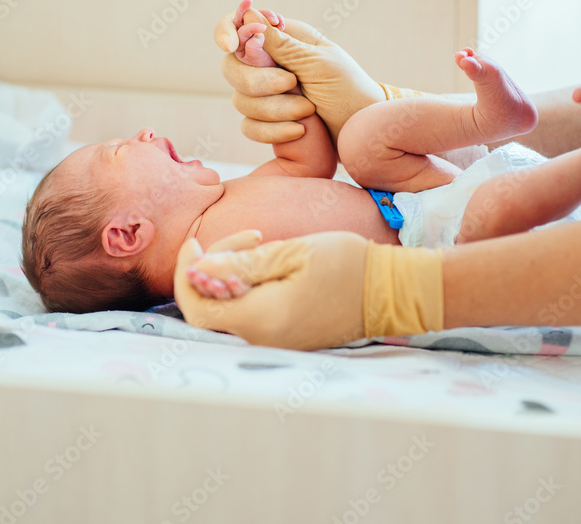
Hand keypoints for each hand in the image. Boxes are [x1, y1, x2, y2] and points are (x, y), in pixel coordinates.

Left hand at [173, 230, 368, 350]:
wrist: (394, 292)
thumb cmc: (347, 265)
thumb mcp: (292, 253)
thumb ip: (240, 263)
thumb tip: (199, 269)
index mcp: (261, 319)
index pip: (196, 306)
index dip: (186, 274)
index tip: (195, 241)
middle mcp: (262, 339)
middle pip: (209, 309)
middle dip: (210, 269)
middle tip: (243, 238)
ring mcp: (275, 342)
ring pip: (228, 310)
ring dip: (230, 275)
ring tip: (260, 242)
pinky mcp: (286, 338)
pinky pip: (249, 315)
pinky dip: (246, 288)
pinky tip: (267, 263)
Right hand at [214, 10, 386, 144]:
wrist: (362, 130)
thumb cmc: (348, 90)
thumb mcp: (317, 63)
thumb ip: (280, 44)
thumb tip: (248, 14)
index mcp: (282, 38)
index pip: (237, 25)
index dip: (227, 33)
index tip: (232, 46)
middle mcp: (268, 63)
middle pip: (232, 67)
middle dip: (258, 81)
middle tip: (292, 84)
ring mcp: (266, 94)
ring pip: (240, 100)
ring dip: (273, 109)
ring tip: (308, 111)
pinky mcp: (267, 121)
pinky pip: (248, 127)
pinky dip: (272, 131)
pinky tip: (298, 131)